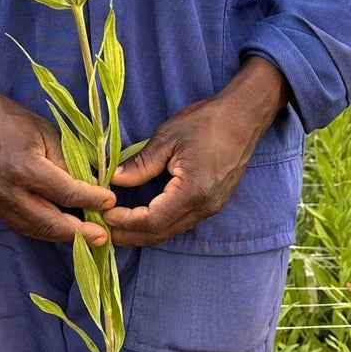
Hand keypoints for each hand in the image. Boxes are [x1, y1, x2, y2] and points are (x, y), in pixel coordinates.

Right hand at [0, 0, 113, 245]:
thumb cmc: (7, 118)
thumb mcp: (44, 132)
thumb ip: (66, 160)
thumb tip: (90, 182)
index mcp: (25, 169)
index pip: (65, 194)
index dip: (90, 200)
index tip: (109, 202)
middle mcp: (9, 192)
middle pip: (50, 223)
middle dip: (79, 232)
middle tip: (102, 237)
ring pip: (34, 229)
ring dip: (60, 236)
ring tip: (84, 238)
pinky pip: (20, 225)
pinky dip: (41, 230)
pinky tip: (57, 230)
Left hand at [104, 56, 290, 246]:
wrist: (245, 116)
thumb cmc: (207, 121)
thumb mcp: (168, 137)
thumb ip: (141, 163)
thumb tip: (114, 180)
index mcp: (193, 191)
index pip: (153, 219)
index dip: (127, 221)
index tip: (106, 213)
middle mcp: (204, 206)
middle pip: (161, 233)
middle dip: (131, 235)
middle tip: (105, 229)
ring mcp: (211, 208)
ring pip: (171, 231)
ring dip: (144, 233)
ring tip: (119, 227)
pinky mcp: (212, 204)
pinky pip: (181, 222)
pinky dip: (159, 225)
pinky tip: (142, 219)